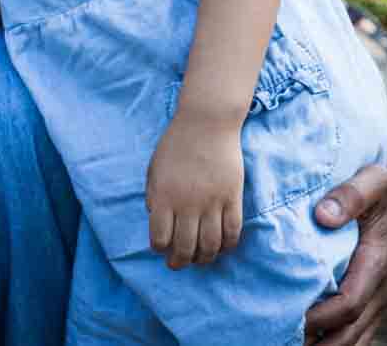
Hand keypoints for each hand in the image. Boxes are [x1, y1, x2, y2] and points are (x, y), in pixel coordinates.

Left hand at [145, 110, 244, 267]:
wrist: (206, 122)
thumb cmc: (176, 144)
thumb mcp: (154, 168)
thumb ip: (153, 195)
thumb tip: (154, 219)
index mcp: (164, 196)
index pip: (160, 238)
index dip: (160, 248)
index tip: (161, 247)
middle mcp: (187, 203)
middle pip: (185, 248)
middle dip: (180, 262)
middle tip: (178, 264)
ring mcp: (212, 202)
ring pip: (210, 245)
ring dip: (204, 258)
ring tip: (200, 259)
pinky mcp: (232, 197)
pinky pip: (232, 231)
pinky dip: (227, 245)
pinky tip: (222, 247)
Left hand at [303, 163, 386, 345]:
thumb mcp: (376, 178)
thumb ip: (352, 193)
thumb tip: (323, 215)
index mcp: (381, 261)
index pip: (349, 303)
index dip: (319, 317)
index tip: (287, 317)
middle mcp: (384, 288)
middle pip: (351, 332)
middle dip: (319, 343)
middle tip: (280, 339)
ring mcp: (383, 299)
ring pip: (357, 337)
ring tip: (289, 345)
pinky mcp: (379, 301)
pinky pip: (361, 332)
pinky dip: (338, 342)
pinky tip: (312, 343)